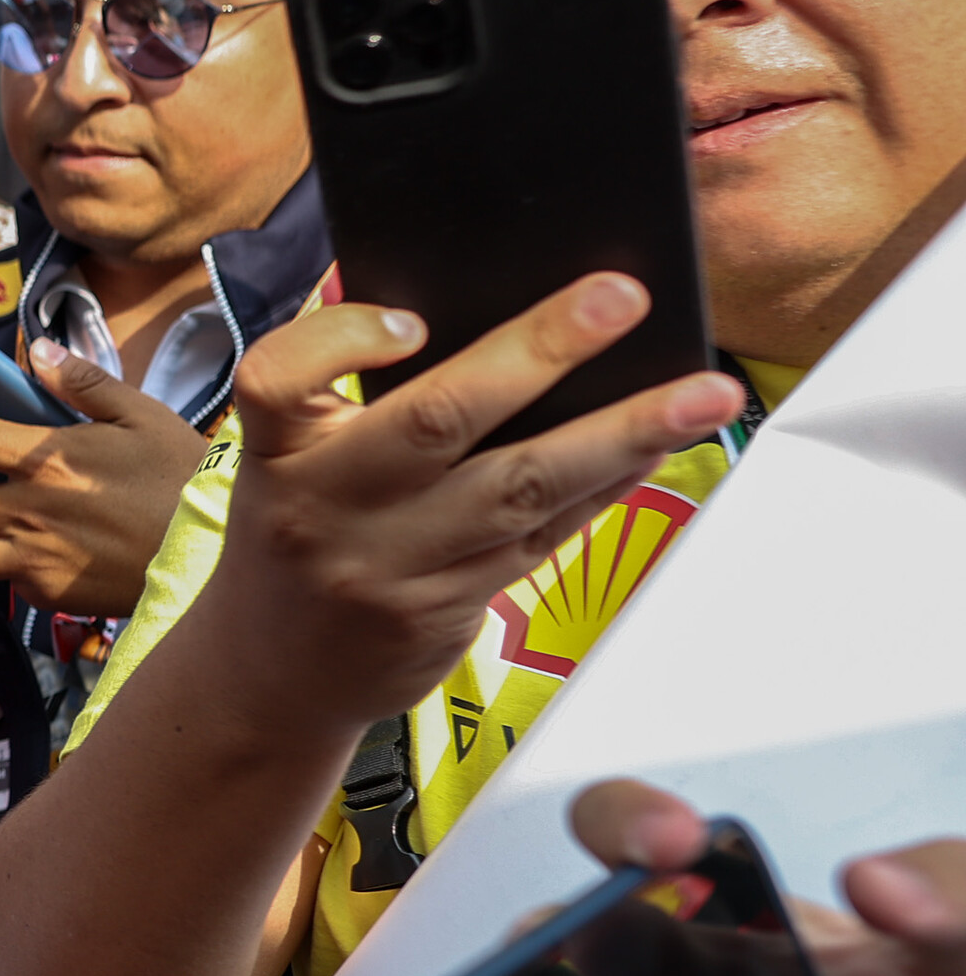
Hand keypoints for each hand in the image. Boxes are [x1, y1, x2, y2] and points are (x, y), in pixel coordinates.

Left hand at [0, 342, 205, 617]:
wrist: (213, 551)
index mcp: (48, 457)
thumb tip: (38, 353)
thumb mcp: (142, 416)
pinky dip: (18, 571)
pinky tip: (53, 558)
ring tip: (17, 530)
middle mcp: (31, 507)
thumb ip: (84, 384)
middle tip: (3, 490)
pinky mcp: (50, 593)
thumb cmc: (181, 476)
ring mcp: (36, 555)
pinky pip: (8, 583)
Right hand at [191, 276, 739, 736]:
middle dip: (540, 351)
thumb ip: (339, 389)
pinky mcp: (447, 608)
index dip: (344, 340)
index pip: (279, 378)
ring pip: (519, 488)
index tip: (409, 321)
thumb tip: (438, 302)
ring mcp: (390, 565)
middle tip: (620, 299)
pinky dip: (607, 486)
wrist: (272, 676)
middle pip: (436, 420)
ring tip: (702, 395)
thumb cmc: (292, 540)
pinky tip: (656, 449)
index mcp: (275, 452)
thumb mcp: (282, 462)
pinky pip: (543, 536)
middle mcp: (327, 507)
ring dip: (621, 433)